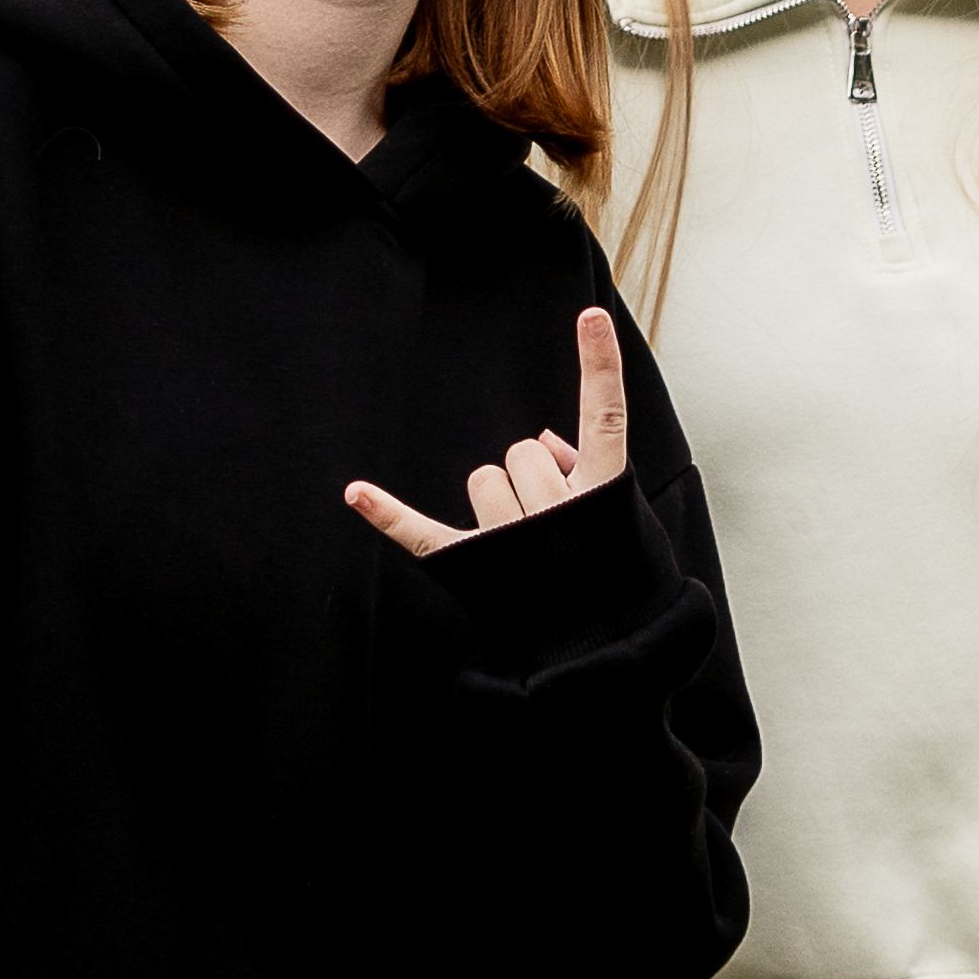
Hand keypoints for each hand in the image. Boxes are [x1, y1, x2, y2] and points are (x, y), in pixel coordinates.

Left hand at [345, 308, 627, 555]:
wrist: (603, 661)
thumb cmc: (611, 578)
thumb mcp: (621, 520)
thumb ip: (588, 469)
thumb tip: (549, 442)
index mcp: (606, 494)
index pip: (607, 415)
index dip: (600, 365)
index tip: (589, 317)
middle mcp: (562, 513)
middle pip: (524, 451)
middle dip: (533, 477)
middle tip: (552, 524)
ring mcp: (517, 543)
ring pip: (484, 479)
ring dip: (497, 504)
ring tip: (523, 550)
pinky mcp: (476, 569)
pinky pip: (425, 534)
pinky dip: (389, 515)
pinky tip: (356, 494)